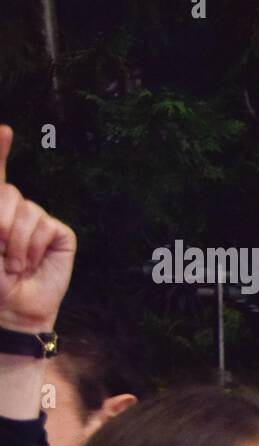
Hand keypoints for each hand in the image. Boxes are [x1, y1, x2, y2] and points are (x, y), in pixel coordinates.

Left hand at [0, 125, 75, 332]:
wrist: (10, 308)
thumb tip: (3, 171)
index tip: (3, 129)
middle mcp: (14, 212)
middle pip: (7, 192)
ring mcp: (38, 222)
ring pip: (27, 209)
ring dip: (15, 241)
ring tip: (13, 264)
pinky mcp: (59, 235)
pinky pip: (47, 225)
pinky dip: (35, 246)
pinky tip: (31, 262)